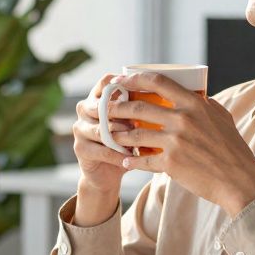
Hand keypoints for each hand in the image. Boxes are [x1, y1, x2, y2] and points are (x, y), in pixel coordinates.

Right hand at [71, 74, 132, 224]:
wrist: (108, 172)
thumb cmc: (127, 141)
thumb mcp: (135, 121)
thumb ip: (143, 106)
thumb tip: (173, 94)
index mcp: (99, 96)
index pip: (106, 82)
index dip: (122, 84)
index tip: (143, 90)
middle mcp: (86, 108)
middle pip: (101, 104)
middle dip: (122, 112)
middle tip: (142, 119)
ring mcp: (81, 128)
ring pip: (101, 128)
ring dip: (122, 135)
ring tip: (139, 141)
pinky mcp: (81, 148)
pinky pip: (102, 149)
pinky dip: (119, 154)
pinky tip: (132, 158)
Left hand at [108, 72, 254, 216]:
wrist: (239, 179)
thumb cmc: (232, 148)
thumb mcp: (220, 117)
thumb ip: (203, 104)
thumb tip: (191, 93)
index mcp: (194, 104)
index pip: (158, 82)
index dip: (135, 79)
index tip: (122, 81)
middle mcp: (182, 119)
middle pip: (139, 107)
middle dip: (117, 107)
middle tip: (106, 109)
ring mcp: (175, 141)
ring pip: (135, 134)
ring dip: (118, 134)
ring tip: (110, 135)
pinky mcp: (170, 163)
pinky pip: (143, 160)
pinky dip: (131, 161)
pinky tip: (125, 161)